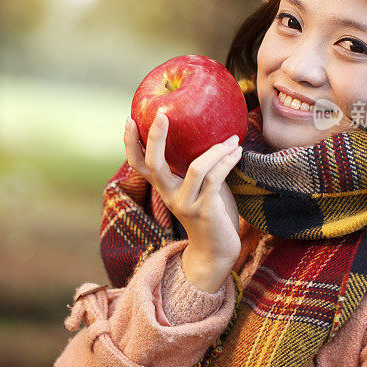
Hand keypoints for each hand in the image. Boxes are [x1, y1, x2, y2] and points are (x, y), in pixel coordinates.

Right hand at [124, 112, 241, 292]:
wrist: (217, 251)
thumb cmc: (210, 212)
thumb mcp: (197, 186)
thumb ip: (196, 165)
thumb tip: (210, 131)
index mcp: (163, 187)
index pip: (138, 164)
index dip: (130, 143)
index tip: (129, 119)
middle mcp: (169, 195)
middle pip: (153, 165)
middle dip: (155, 138)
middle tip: (162, 115)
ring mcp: (186, 204)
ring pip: (195, 168)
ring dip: (216, 150)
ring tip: (232, 138)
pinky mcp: (205, 210)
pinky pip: (215, 179)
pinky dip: (227, 161)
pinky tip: (237, 151)